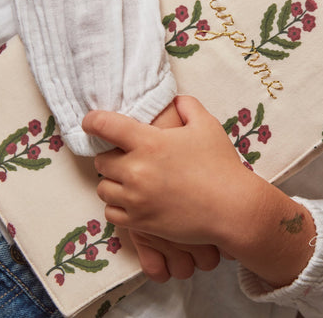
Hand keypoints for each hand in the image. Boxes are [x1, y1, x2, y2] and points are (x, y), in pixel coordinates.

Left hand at [85, 95, 315, 287]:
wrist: (232, 208)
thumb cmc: (221, 165)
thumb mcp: (207, 125)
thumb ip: (188, 106)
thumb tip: (175, 100)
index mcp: (149, 142)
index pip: (105, 125)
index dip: (92, 121)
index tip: (90, 122)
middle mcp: (136, 170)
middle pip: (101, 161)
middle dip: (110, 157)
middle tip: (125, 157)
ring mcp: (136, 199)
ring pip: (104, 189)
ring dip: (113, 183)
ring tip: (130, 181)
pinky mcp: (140, 222)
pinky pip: (111, 214)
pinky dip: (118, 207)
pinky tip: (133, 202)